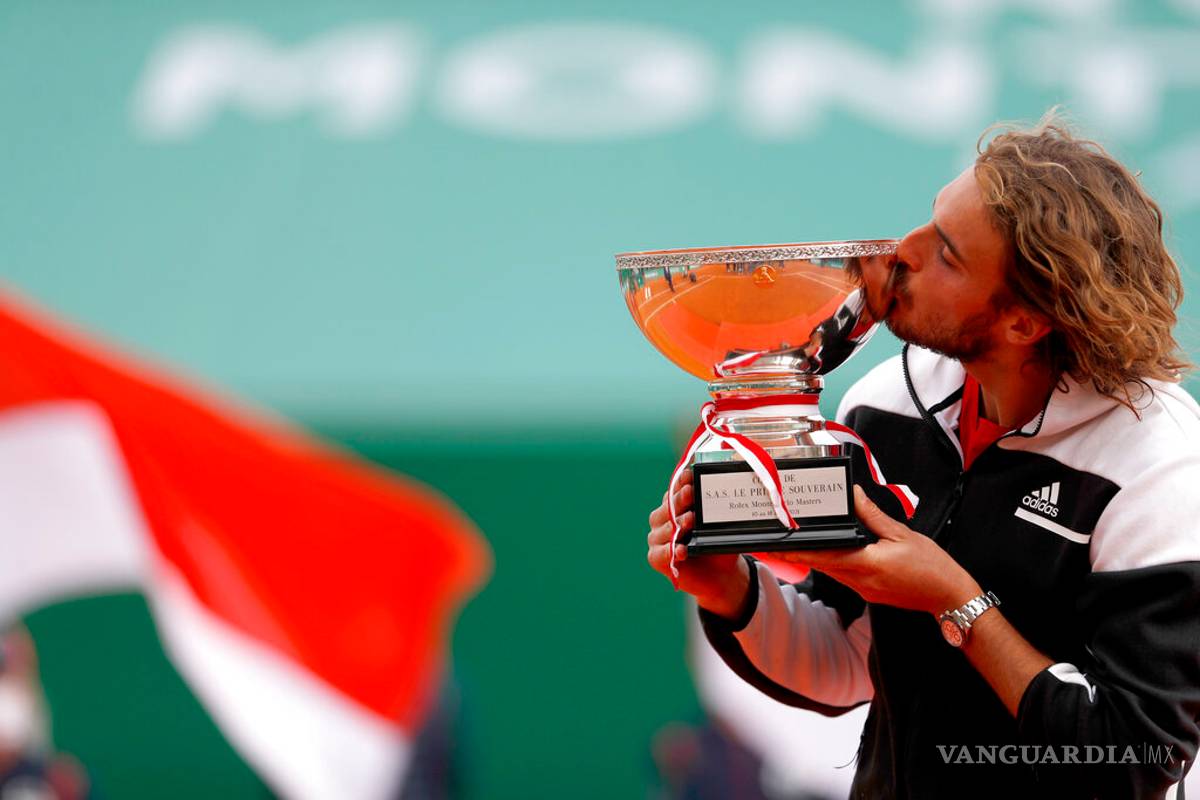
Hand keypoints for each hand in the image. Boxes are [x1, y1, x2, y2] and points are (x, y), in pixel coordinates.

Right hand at [646, 470, 749, 618]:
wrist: (722, 575)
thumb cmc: (718, 545)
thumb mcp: (720, 526)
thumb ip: (718, 511)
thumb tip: (727, 485)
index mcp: (674, 507)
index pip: (674, 490)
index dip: (681, 482)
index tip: (690, 474)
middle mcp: (662, 520)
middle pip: (667, 508)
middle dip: (679, 500)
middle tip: (691, 492)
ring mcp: (657, 539)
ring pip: (662, 529)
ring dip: (676, 524)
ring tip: (690, 520)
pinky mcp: (657, 558)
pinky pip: (660, 553)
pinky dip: (671, 551)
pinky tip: (682, 550)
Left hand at [778, 486, 979, 615]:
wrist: (949, 597)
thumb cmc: (931, 566)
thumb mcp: (903, 534)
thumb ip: (874, 516)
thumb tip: (854, 496)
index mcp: (867, 564)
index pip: (824, 556)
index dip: (799, 550)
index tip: (780, 545)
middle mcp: (861, 581)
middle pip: (823, 565)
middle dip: (803, 552)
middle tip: (782, 539)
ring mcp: (865, 591)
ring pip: (832, 572)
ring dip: (818, 558)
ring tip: (801, 543)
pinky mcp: (870, 594)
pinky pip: (845, 577)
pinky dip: (834, 564)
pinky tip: (833, 553)